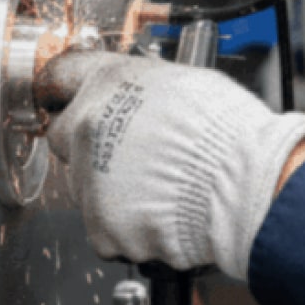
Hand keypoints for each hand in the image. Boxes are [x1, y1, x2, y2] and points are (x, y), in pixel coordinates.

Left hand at [42, 50, 304, 280]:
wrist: (244, 185)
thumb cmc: (229, 133)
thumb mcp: (184, 83)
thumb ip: (141, 89)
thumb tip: (134, 97)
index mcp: (108, 82)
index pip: (59, 76)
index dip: (64, 90)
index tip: (62, 97)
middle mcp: (88, 125)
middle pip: (66, 136)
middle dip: (91, 146)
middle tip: (132, 154)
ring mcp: (90, 178)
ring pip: (87, 186)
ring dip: (113, 189)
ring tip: (160, 188)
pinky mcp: (100, 225)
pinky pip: (106, 228)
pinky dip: (129, 228)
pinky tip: (161, 214)